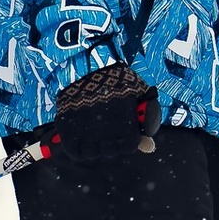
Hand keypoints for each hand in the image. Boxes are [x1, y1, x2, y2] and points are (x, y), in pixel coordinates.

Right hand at [37, 60, 159, 156]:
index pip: (129, 147)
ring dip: (93, 145)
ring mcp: (86, 135)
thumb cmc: (116, 78)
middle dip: (110, 141)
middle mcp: (107, 136)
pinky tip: (80, 136)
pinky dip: (78, 148)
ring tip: (93, 129)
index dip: (126, 139)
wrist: (85, 66)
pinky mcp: (68, 131)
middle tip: (106, 126)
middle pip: (110, 151)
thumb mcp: (137, 94)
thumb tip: (150, 148)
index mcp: (126, 127)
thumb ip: (145, 122)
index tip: (122, 130)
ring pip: (92, 153)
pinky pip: (75, 152)